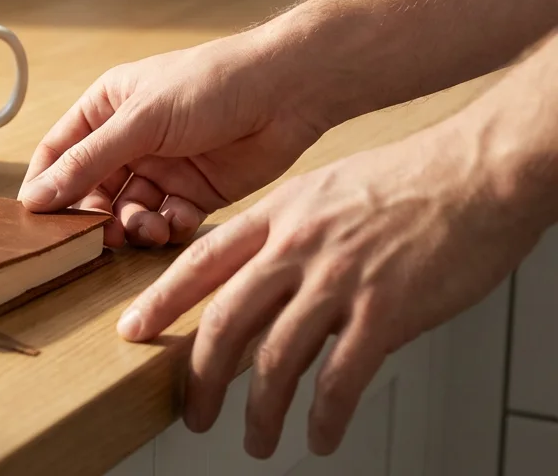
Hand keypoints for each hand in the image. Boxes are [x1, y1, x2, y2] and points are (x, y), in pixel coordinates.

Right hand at [18, 29, 326, 247]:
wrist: (287, 92)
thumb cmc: (211, 84)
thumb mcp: (140, 121)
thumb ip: (88, 162)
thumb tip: (36, 197)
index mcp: (106, 109)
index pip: (58, 152)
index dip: (45, 185)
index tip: (37, 219)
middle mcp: (129, 140)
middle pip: (91, 190)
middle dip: (93, 215)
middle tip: (97, 237)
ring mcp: (162, 167)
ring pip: (128, 211)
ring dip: (131, 225)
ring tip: (144, 227)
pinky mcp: (194, 193)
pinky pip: (166, 222)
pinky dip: (168, 227)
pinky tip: (177, 218)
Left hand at [116, 121, 544, 457]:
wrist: (480, 172)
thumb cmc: (411, 180)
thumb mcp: (326, 191)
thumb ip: (289, 232)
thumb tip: (266, 278)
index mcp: (279, 214)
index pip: (200, 261)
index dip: (160, 300)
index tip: (132, 330)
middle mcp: (298, 246)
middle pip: (226, 319)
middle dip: (200, 376)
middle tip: (192, 412)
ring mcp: (340, 279)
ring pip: (277, 359)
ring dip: (260, 411)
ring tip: (256, 441)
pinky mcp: (386, 311)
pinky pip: (340, 378)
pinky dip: (323, 416)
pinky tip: (319, 437)